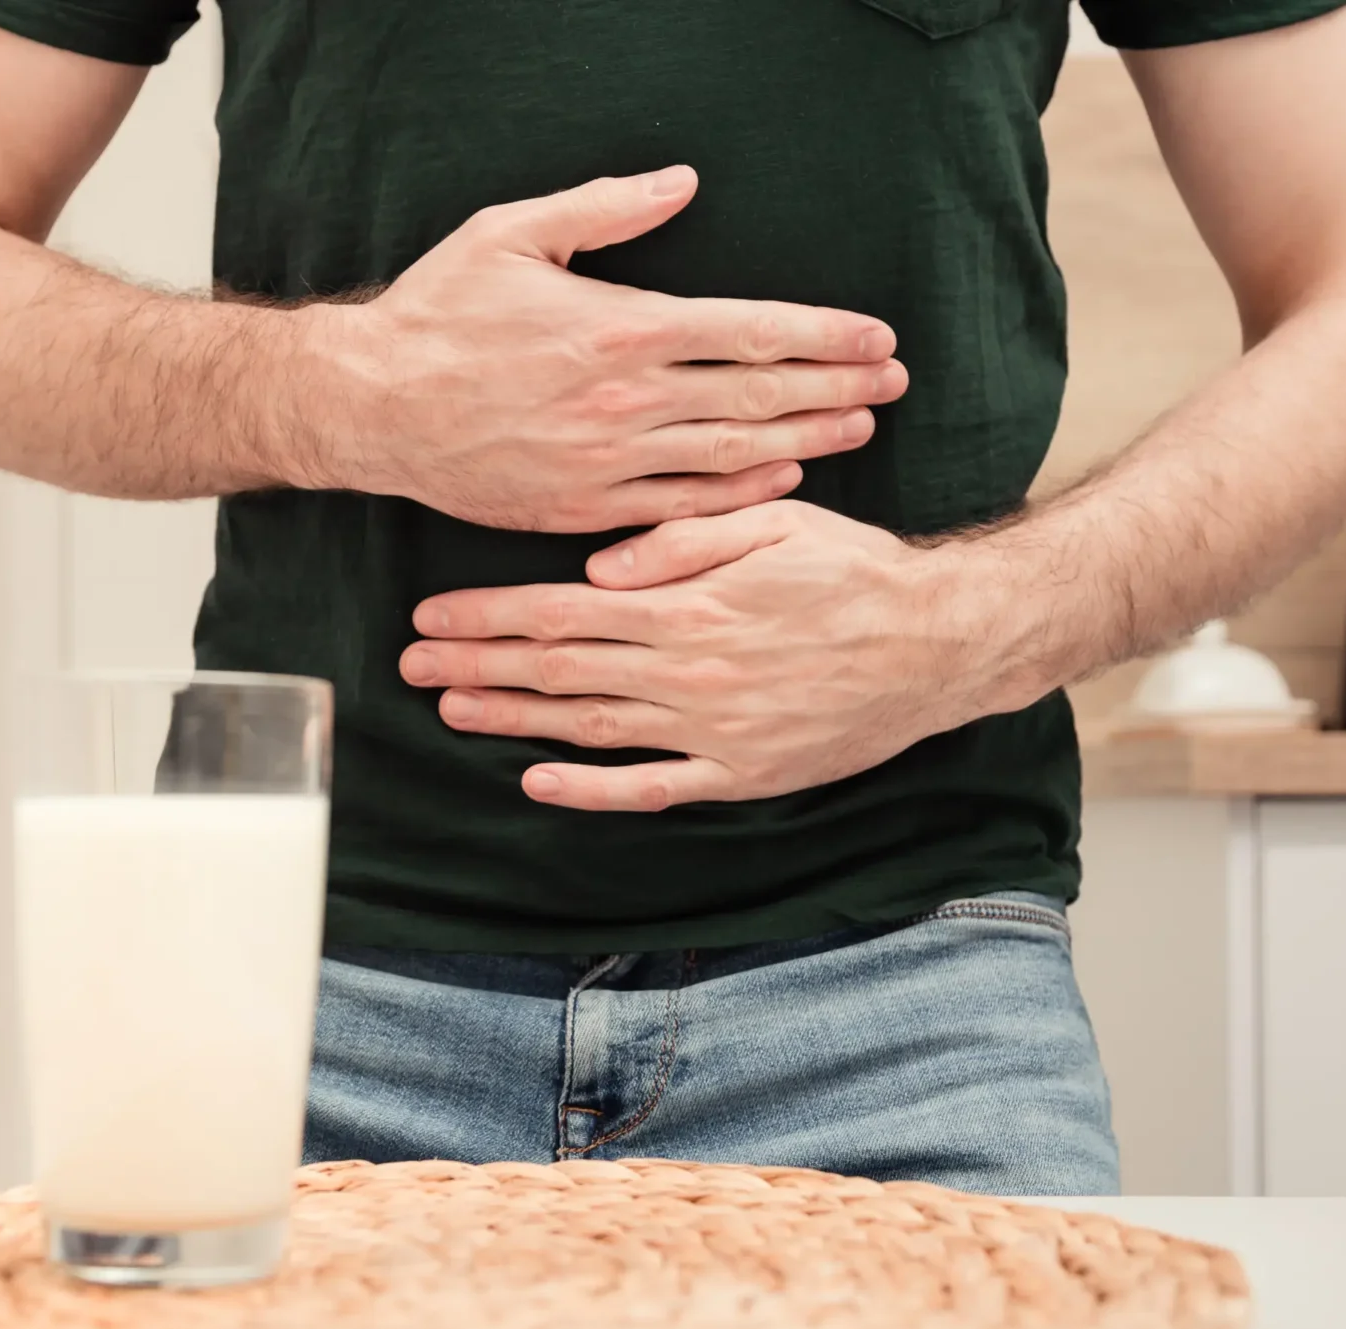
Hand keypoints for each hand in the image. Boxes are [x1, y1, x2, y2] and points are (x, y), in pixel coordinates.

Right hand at [306, 168, 907, 532]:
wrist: (371, 407)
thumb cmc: (437, 314)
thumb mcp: (512, 234)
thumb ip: (605, 208)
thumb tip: (682, 182)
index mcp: (620, 329)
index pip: (751, 332)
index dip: (825, 337)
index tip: (877, 339)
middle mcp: (627, 402)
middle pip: (760, 396)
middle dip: (837, 388)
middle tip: (894, 385)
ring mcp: (609, 463)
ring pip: (733, 454)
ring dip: (806, 439)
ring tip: (859, 427)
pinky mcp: (584, 509)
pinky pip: (682, 506)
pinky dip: (740, 493)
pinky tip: (783, 479)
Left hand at [398, 501, 1038, 809]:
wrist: (935, 646)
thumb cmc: (855, 572)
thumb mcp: (772, 522)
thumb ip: (681, 541)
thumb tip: (598, 569)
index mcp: (688, 606)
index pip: (561, 613)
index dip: (489, 616)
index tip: (431, 616)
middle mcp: (689, 674)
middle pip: (559, 671)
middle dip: (478, 665)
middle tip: (410, 665)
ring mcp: (711, 732)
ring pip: (589, 729)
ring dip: (514, 721)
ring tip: (452, 711)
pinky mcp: (739, 774)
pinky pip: (651, 787)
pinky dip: (590, 789)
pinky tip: (538, 780)